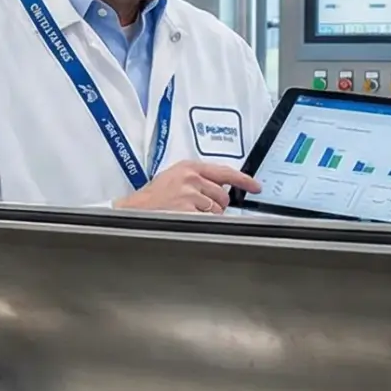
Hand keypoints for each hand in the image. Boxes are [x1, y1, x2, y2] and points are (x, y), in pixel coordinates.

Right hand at [115, 160, 261, 213]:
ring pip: (216, 210)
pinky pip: (207, 220)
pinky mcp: (187, 210)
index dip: (244, 180)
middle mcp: (191, 178)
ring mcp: (190, 194)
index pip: (225, 172)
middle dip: (216, 205)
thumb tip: (221, 188)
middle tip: (198, 208)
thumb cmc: (153, 196)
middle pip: (222, 196)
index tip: (256, 186)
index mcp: (190, 167)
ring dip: (207, 216)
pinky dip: (200, 223)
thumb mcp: (175, 177)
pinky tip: (185, 220)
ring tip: (187, 213)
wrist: (135, 208)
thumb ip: (198, 179)